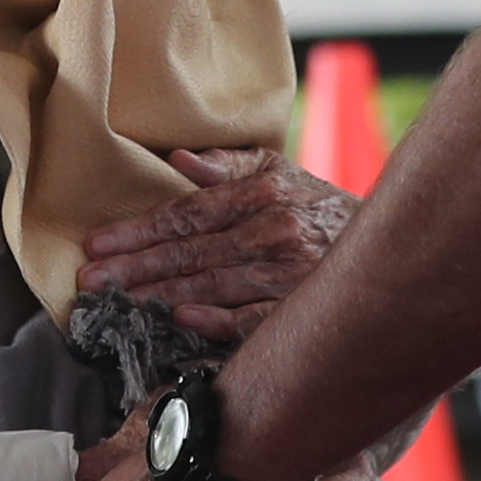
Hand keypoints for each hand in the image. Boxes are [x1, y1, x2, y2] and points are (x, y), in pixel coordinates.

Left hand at [80, 145, 353, 344]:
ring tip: (121, 302)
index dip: (138, 230)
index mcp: (261, 192)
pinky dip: (217, 319)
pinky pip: (253, 317)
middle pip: (190, 250)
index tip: (97, 245)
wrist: (388, 244)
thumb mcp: (279, 172)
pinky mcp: (301, 306)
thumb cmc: (319, 208)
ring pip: (212, 284)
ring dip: (161, 294)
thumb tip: (178, 160)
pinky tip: (182, 320)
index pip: (186, 214)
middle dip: (135, 267)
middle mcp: (272, 229)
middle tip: (92, 281)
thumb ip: (228, 165)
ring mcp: (288, 271)